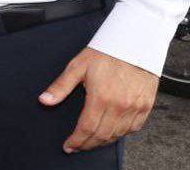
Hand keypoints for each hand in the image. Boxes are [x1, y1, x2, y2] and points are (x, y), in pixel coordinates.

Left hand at [40, 47, 158, 152]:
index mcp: (101, 97)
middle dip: (88, 144)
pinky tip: (112, 131)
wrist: (134, 43)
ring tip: (92, 140)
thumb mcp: (77, 66)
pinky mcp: (146, 105)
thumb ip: (60, 86)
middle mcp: (120, 105)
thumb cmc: (106, 52)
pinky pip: (134, 128)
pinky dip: (122, 133)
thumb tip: (44, 100)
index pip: (86, 128)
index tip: (69, 146)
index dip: (76, 140)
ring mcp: (135, 107)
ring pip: (118, 134)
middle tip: (78, 146)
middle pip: (102, 135)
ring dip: (103, 141)